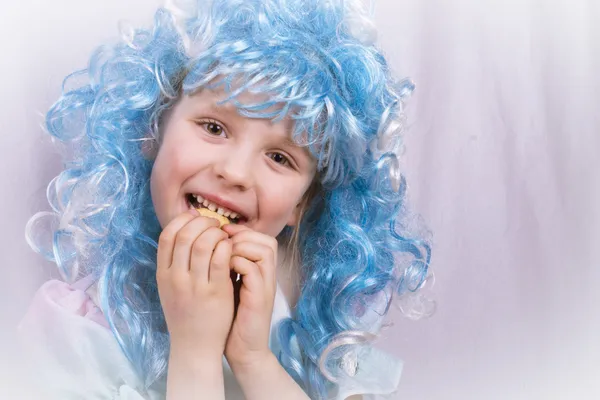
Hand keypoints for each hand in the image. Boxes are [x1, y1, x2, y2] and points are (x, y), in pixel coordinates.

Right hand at [156, 210, 233, 358]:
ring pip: (203, 244)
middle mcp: (175, 278)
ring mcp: (194, 285)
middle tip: (216, 224)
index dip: (183, 221)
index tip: (197, 219)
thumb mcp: (170, 288)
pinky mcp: (215, 292)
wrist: (194, 346)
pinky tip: (231, 248)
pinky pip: (220, 259)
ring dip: (216, 233)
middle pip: (185, 235)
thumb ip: (174, 263)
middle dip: (203, 223)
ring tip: (224, 236)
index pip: (167, 235)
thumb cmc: (186, 314)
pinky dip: (226, 247)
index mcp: (163, 274)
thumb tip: (187, 230)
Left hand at [221, 224, 277, 369]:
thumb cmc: (232, 318)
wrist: (242, 349)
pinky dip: (238, 264)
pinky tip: (221, 271)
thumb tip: (209, 241)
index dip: (240, 231)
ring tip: (221, 256)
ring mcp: (266, 286)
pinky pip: (254, 270)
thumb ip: (227, 265)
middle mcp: (267, 276)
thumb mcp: (229, 286)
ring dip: (240, 248)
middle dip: (241, 237)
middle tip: (220, 244)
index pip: (259, 237)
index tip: (219, 235)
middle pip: (266, 240)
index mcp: (261, 271)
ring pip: (264, 250)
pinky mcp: (260, 298)